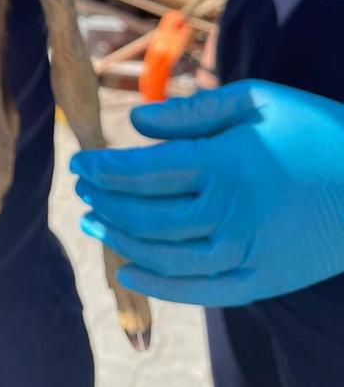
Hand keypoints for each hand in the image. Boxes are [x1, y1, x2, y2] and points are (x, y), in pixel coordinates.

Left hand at [71, 81, 343, 306]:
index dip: (103, 169)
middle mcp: (228, 212)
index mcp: (224, 161)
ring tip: (93, 226)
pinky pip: (199, 290)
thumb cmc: (313, 130)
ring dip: (121, 240)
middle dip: (105, 203)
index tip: (79, 165)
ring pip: (164, 254)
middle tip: (81, 193)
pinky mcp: (261, 279)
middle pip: (146, 213)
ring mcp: (245, 251)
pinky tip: (131, 272)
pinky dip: (160, 285)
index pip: (143, 171)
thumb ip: (192, 111)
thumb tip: (136, 123)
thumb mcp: (257, 101)